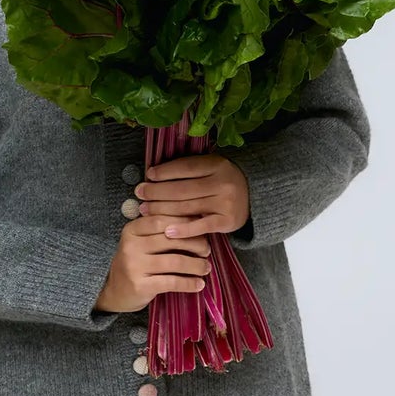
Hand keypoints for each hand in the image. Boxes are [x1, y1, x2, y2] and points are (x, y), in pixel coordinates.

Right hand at [93, 217, 214, 313]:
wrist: (113, 291)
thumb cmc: (135, 264)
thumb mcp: (141, 243)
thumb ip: (160, 232)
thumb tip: (196, 223)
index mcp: (132, 230)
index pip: (162, 220)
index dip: (185, 222)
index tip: (200, 228)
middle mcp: (131, 245)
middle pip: (171, 238)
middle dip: (195, 243)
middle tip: (206, 250)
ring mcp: (134, 266)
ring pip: (175, 261)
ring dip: (196, 265)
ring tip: (206, 268)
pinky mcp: (140, 286)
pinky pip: (172, 282)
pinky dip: (189, 283)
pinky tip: (199, 284)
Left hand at [133, 151, 250, 236]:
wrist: (255, 197)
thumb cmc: (224, 181)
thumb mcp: (212, 168)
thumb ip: (189, 169)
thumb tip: (154, 174)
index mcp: (217, 164)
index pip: (185, 167)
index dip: (164, 171)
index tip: (148, 175)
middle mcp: (222, 182)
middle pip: (182, 189)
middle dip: (157, 192)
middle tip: (139, 194)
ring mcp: (225, 203)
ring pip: (187, 207)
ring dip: (162, 210)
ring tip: (145, 210)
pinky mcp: (227, 222)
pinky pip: (201, 226)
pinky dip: (183, 230)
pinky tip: (167, 231)